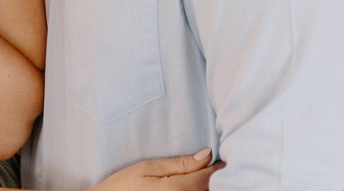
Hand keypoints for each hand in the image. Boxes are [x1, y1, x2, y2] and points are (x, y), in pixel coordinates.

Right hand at [89, 149, 221, 190]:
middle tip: (212, 166)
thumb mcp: (148, 168)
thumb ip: (179, 163)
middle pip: (208, 189)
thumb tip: (207, 155)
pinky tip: (190, 187)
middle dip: (212, 178)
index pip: (208, 176)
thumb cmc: (123, 186)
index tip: (220, 160)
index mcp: (177, 189)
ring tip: (200, 176)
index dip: (217, 167)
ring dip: (203, 187)